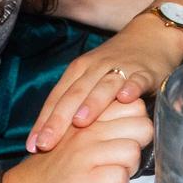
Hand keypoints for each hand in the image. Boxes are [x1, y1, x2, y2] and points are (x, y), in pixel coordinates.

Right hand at [1, 99, 151, 182]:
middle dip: (138, 146)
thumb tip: (139, 123)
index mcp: (83, 117)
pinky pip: (120, 179)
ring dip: (128, 169)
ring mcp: (83, 155)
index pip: (133, 104)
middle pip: (141, 126)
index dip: (136, 123)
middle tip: (119, 162)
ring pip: (133, 151)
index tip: (124, 140)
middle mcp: (84, 130)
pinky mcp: (82, 182)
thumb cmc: (52, 173)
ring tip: (109, 177)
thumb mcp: (73, 139)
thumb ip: (100, 126)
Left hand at [28, 17, 182, 151]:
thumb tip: (54, 134)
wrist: (150, 37)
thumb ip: (75, 103)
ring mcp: (120, 69)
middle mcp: (95, 68)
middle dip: (59, 120)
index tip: (32, 145)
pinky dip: (131, 88)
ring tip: (80, 123)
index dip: (43, 121)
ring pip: (103, 87)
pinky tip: (125, 99)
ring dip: (92, 104)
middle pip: (74, 95)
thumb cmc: (115, 66)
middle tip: (47, 143)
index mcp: (79, 71)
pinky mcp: (144, 72)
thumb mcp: (91, 79)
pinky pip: (136, 81)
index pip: (57, 97)